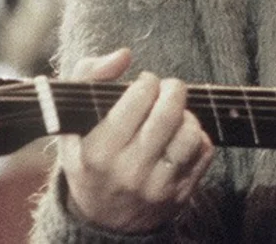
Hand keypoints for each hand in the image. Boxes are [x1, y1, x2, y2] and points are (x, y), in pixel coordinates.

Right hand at [59, 48, 216, 232]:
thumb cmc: (88, 158)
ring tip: (175, 115)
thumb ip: (88, 78)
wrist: (102, 219)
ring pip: (190, 134)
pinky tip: (181, 137)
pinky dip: (199, 138)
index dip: (146, 82)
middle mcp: (128, 172)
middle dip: (173, 90)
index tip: (144, 83)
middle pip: (167, 115)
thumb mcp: (71, 123)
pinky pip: (204, 153)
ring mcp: (156, 187)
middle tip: (169, 88)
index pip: (137, 100)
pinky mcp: (180, 195)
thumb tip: (123, 55)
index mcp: (97, 152)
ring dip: (188, 116)